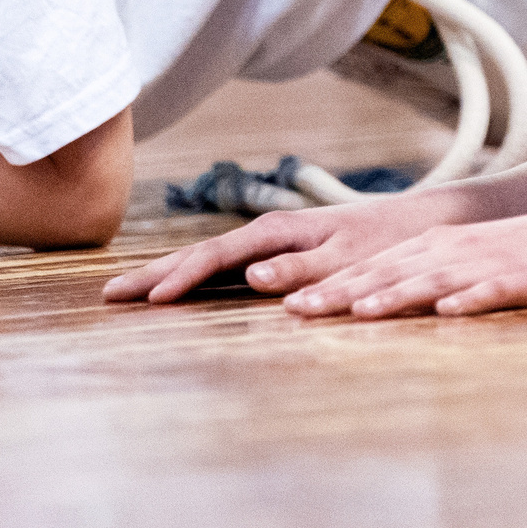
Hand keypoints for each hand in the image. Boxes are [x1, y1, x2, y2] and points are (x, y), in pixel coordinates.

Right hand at [101, 190, 466, 303]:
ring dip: (167, 277)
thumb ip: (303, 270)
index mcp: (278, 233)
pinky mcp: (280, 258)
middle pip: (199, 256)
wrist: (420, 227)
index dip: (178, 278)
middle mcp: (268, 236)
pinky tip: (179, 294)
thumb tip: (251, 276)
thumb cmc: (390, 245)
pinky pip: (226, 270)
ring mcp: (271, 246)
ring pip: (209, 262)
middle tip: (106, 298)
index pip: (215, 257)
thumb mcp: (351, 260)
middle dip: (153, 275)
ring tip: (127, 295)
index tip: (145, 300)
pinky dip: (195, 280)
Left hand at [278, 207, 526, 318]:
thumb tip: (382, 301)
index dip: (331, 285)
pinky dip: (468, 301)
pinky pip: (492, 293)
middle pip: (390, 273)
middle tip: (297, 310)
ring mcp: (488, 265)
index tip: (289, 304)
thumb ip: (429, 276)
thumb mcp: (472, 258)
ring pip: (433, 281)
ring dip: (395, 295)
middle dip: (343, 292)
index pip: (374, 268)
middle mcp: (454, 252)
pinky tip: (447, 313)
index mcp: (438, 247)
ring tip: (360, 312)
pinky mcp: (524, 280)